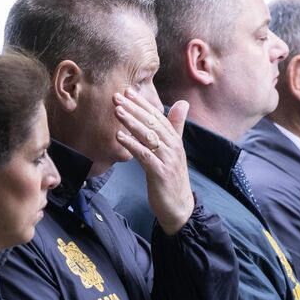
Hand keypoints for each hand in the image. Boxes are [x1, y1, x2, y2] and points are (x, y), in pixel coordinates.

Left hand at [113, 91, 194, 235]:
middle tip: (117, 96)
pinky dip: (132, 145)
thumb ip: (175, 127)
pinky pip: (145, 155)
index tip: (128, 92)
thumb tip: (182, 103)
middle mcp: (173, 147)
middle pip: (152, 123)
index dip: (143, 104)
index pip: (158, 116)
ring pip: (148, 136)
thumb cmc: (172, 178)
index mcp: (174, 140)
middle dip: (134, 108)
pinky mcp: (161, 173)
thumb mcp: (173, 150)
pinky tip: (120, 137)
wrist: (178, 206)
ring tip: (117, 111)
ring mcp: (167, 160)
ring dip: (132, 122)